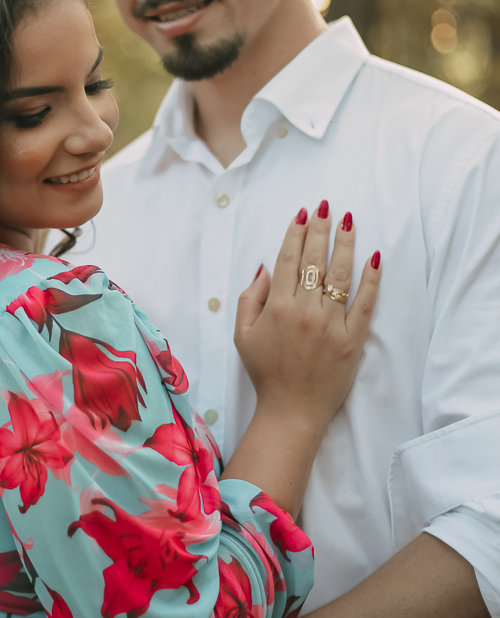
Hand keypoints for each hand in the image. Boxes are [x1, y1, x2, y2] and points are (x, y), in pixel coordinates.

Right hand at [235, 203, 379, 427]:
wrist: (291, 410)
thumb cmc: (265, 372)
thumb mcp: (243, 334)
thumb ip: (250, 298)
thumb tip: (265, 267)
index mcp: (278, 308)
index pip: (289, 260)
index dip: (295, 234)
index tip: (303, 214)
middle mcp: (305, 312)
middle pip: (315, 261)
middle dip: (320, 230)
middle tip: (326, 207)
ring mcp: (331, 325)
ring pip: (341, 275)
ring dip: (345, 244)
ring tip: (349, 221)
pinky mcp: (352, 340)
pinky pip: (365, 304)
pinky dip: (371, 280)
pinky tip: (374, 258)